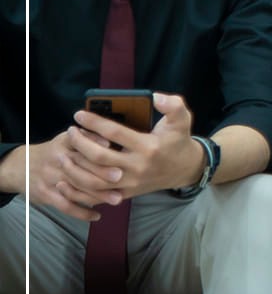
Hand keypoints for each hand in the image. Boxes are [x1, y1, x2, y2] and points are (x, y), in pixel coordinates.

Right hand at [9, 136, 114, 219]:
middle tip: (121, 178)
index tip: (118, 155)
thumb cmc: (55, 152)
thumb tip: (110, 140)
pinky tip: (96, 216)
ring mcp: (50, 178)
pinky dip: (81, 213)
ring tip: (117, 199)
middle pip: (81, 167)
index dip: (100, 152)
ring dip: (97, 195)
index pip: (83, 147)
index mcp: (65, 144)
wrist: (20, 166)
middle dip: (102, 173)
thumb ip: (88, 137)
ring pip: (75, 188)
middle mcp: (57, 160)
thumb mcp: (67, 139)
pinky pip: (65, 206)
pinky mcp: (45, 194)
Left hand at [65, 93, 203, 199]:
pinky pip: (96, 196)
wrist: (185, 170)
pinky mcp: (124, 194)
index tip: (79, 115)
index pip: (114, 133)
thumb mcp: (182, 120)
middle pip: (99, 156)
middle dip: (79, 143)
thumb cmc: (178, 141)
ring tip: (64, 153)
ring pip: (93, 179)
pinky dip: (77, 191)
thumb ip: (173, 105)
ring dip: (75, 167)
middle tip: (70, 131)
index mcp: (148, 146)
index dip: (94, 122)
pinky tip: (65, 180)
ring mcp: (129, 183)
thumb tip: (156, 97)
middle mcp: (137, 166)